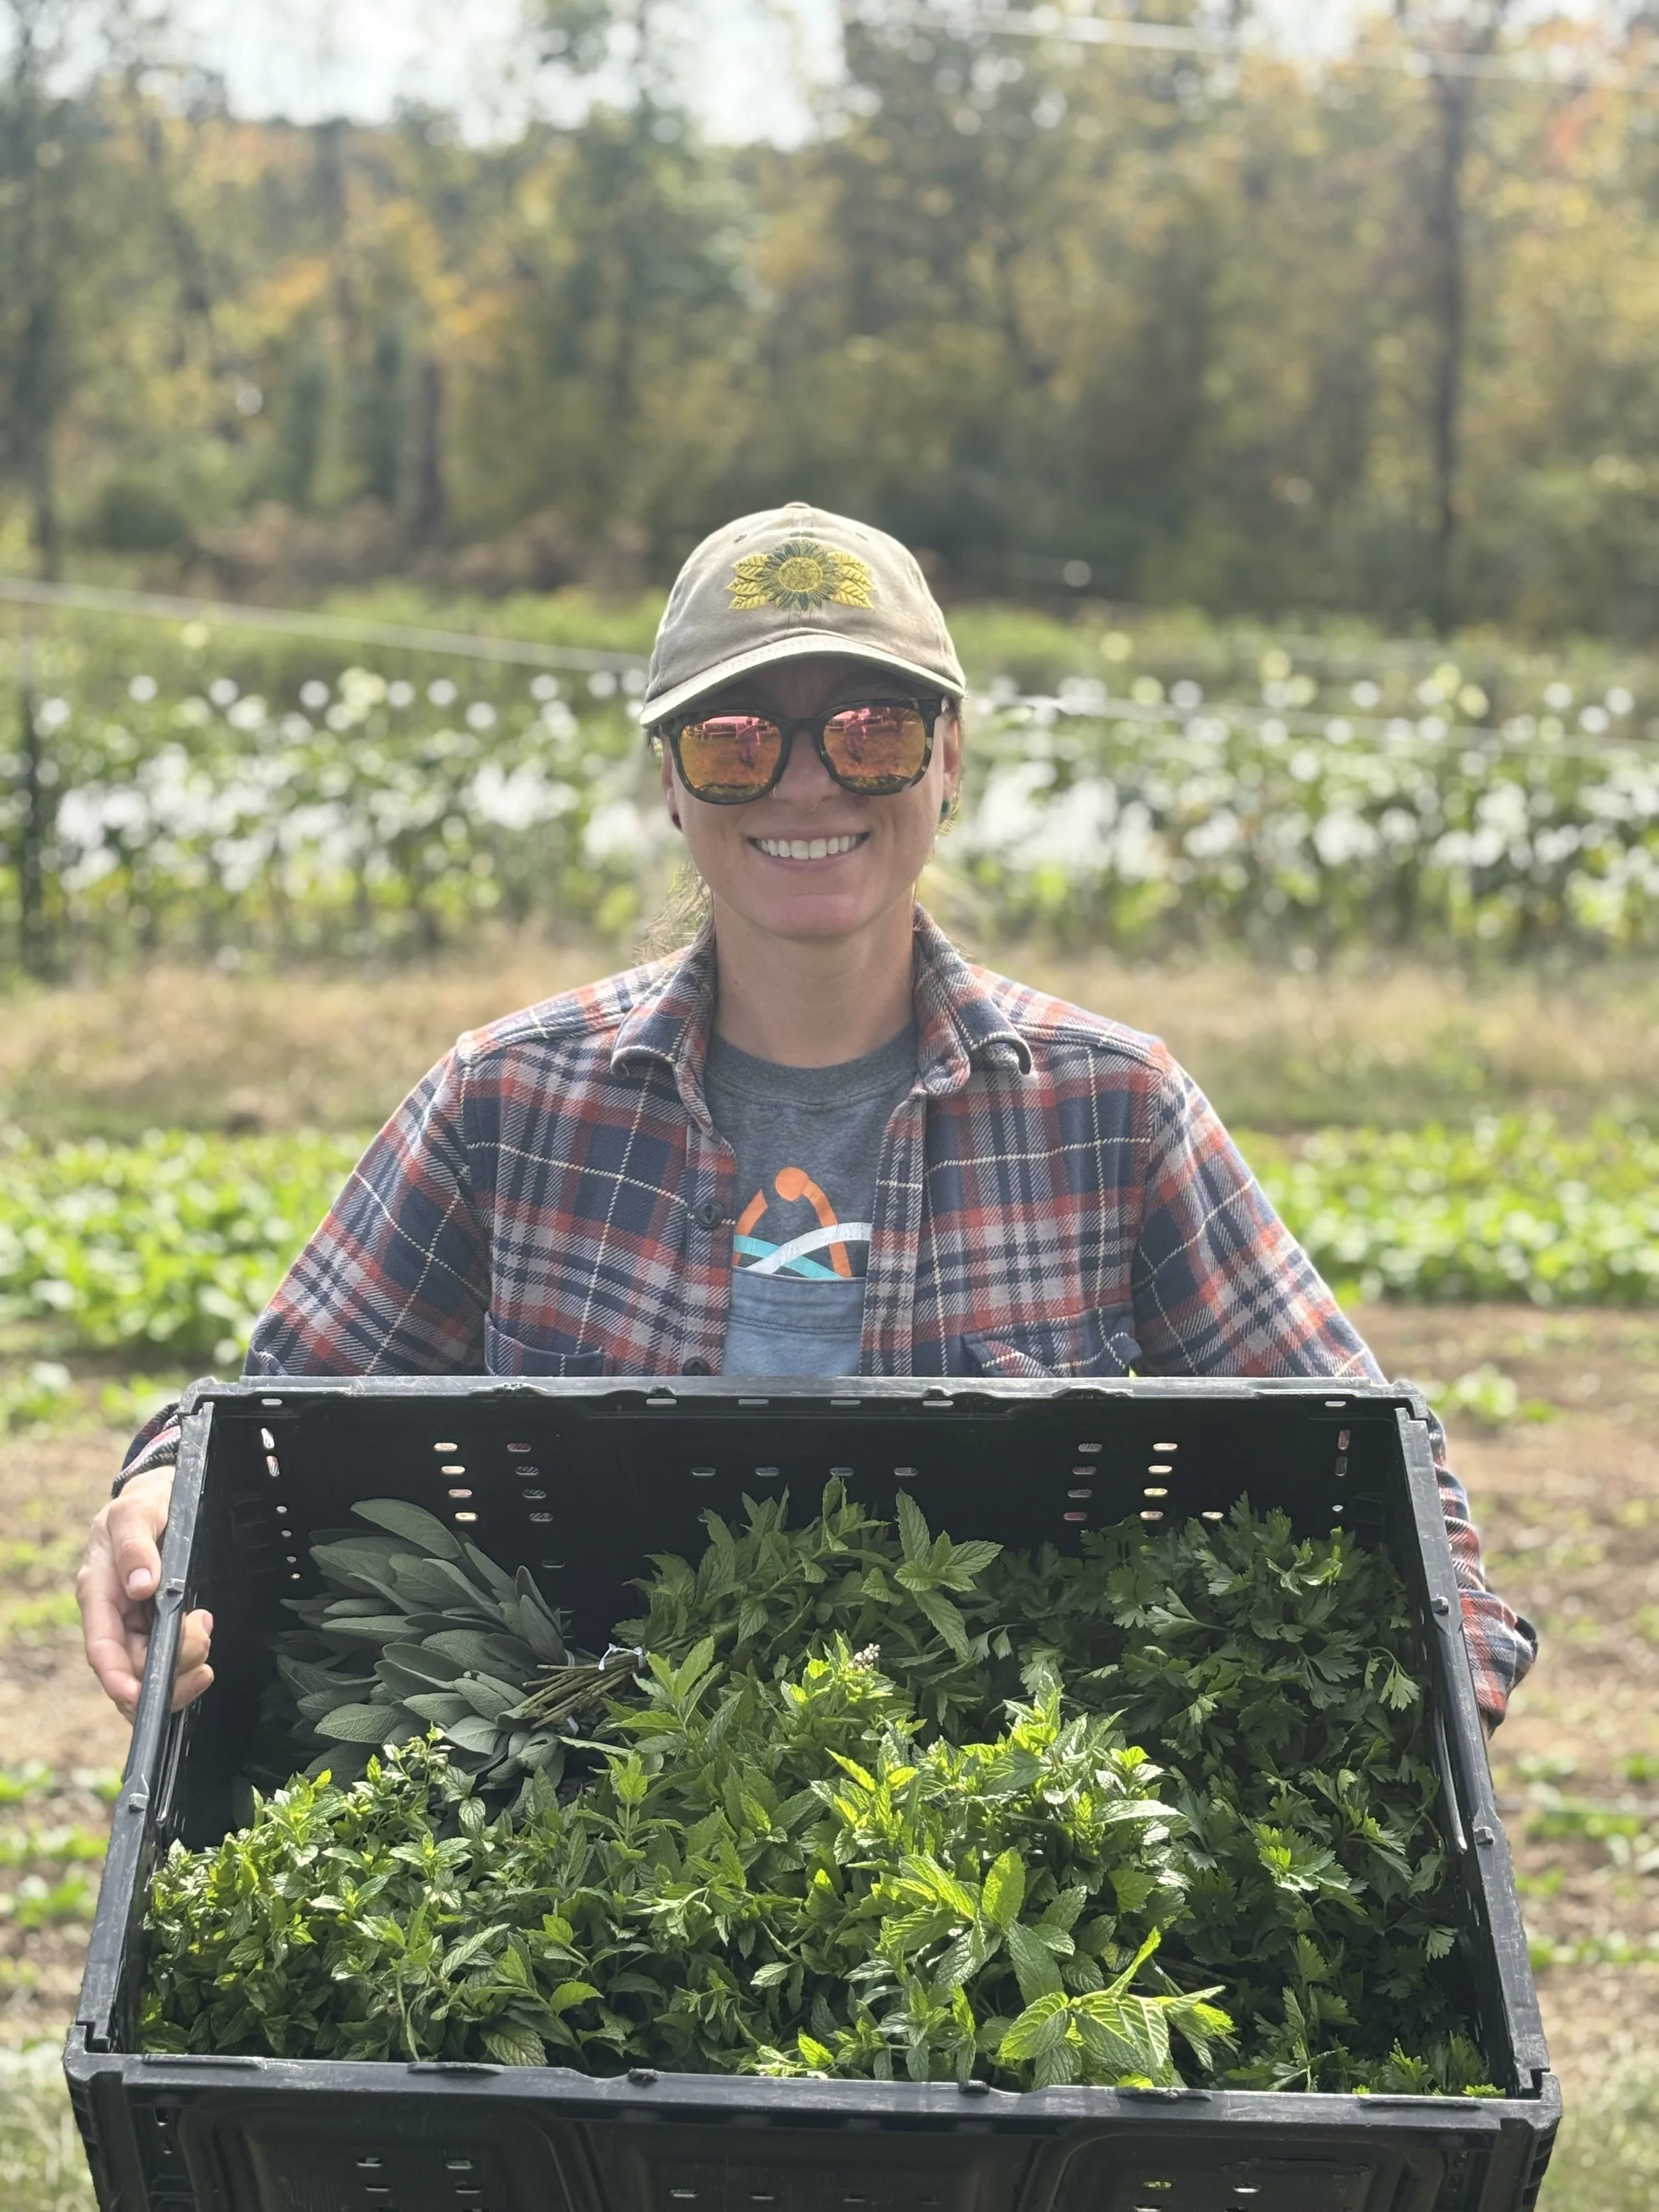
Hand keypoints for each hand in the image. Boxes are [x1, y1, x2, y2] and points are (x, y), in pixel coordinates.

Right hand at [78, 1468, 213, 1720]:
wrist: (165, 1497)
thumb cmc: (144, 1504)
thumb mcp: (135, 1511)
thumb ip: (134, 1544)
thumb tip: (141, 1584)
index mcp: (98, 1593)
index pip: (102, 1647)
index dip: (117, 1678)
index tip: (139, 1694)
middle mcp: (116, 1617)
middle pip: (133, 1668)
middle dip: (169, 1666)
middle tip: (203, 1632)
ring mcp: (138, 1626)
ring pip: (152, 1673)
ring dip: (182, 1671)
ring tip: (207, 1638)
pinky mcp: (161, 1628)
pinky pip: (169, 1662)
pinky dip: (188, 1666)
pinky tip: (206, 1653)